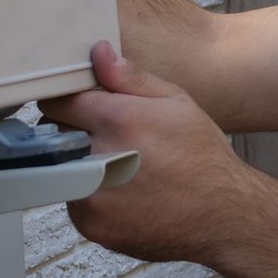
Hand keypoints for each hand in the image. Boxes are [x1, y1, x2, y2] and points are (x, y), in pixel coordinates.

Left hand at [40, 40, 265, 266]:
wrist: (220, 214)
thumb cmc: (202, 156)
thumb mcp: (178, 103)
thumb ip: (131, 78)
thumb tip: (99, 53)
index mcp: (118, 121)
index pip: (58, 103)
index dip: (69, 102)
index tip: (81, 107)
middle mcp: (98, 158)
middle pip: (57, 136)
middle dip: (76, 132)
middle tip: (110, 139)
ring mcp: (91, 196)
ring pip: (63, 169)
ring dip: (82, 165)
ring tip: (122, 169)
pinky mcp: (89, 224)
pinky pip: (74, 201)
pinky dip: (92, 196)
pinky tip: (124, 194)